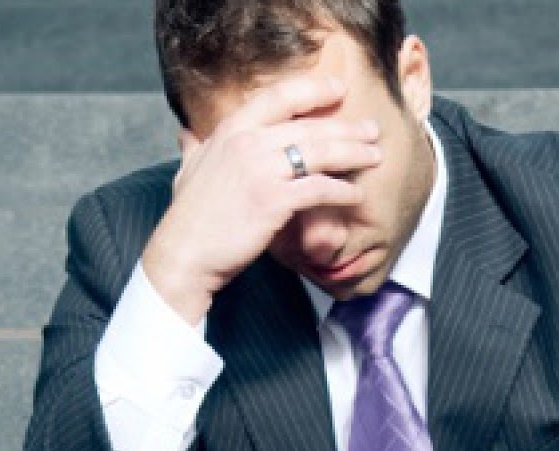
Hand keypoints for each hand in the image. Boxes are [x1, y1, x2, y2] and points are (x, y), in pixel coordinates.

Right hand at [141, 74, 382, 322]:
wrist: (183, 254)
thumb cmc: (187, 218)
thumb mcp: (186, 171)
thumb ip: (193, 148)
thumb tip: (186, 133)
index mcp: (230, 130)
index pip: (279, 96)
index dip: (313, 89)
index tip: (338, 88)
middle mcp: (247, 142)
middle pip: (309, 126)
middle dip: (346, 127)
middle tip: (371, 130)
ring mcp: (260, 170)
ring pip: (320, 152)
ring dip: (353, 153)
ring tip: (375, 156)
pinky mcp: (273, 200)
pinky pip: (318, 189)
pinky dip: (342, 191)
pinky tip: (356, 194)